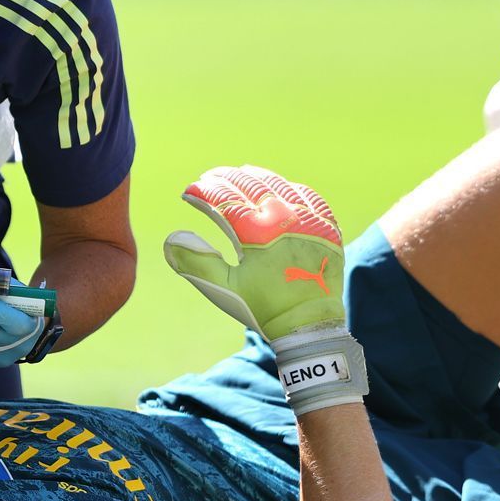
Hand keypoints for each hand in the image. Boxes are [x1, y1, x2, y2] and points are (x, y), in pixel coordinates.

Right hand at [164, 165, 367, 415]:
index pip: (226, 200)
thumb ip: (196, 261)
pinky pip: (311, 199)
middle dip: (227, 179)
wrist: (309, 327)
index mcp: (258, 233)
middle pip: (252, 186)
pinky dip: (292, 189)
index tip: (190, 191)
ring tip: (241, 173)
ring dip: (258, 178)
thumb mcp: (224, 289)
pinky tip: (282, 187)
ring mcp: (310, 223)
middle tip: (211, 177)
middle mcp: (286, 220)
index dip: (205, 192)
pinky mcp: (328, 231)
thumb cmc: (263, 308)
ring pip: (281, 187)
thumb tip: (172, 237)